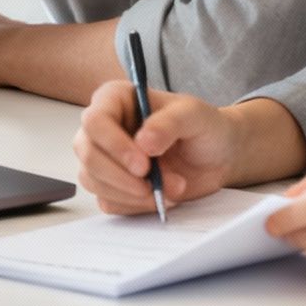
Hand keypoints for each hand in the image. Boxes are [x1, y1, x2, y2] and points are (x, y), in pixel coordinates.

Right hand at [72, 80, 236, 213]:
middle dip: (121, 176)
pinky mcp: (112, 185)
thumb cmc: (203, 127)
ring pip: (93, 181)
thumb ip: (169, 123)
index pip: (95, 120)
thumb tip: (143, 142)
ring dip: (131, 194)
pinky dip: (135, 205)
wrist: (217, 157)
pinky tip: (160, 196)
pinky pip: (108, 201)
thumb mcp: (194, 116)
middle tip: (154, 185)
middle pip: (88, 154)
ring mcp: (105, 158)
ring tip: (171, 188)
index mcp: (117, 99)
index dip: (114, 145)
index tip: (143, 165)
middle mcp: (104, 128)